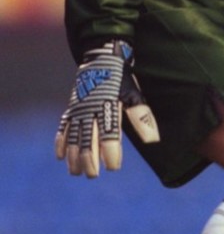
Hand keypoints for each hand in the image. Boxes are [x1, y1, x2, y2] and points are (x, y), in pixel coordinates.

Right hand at [55, 40, 159, 177]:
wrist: (102, 58)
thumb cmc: (122, 80)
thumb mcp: (134, 95)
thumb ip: (141, 118)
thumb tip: (153, 140)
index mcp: (108, 107)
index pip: (109, 135)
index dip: (110, 153)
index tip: (113, 167)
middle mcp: (90, 110)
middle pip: (87, 141)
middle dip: (89, 161)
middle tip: (94, 175)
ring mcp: (78, 110)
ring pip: (73, 138)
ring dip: (73, 157)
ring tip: (77, 172)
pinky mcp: (71, 109)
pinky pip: (63, 128)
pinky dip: (61, 142)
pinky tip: (61, 156)